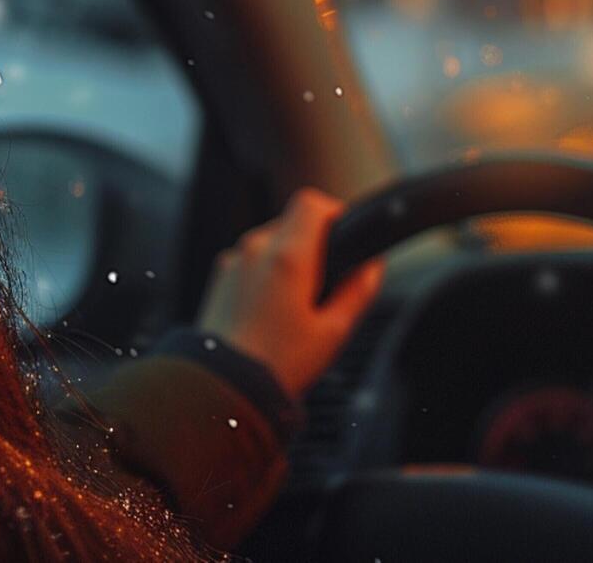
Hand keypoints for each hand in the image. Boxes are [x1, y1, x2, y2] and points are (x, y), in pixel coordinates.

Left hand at [194, 187, 385, 400]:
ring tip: (297, 306)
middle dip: (314, 244)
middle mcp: (255, 249)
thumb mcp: (333, 332)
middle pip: (292, 222)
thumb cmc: (276, 365)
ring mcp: (233, 262)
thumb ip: (358, 292)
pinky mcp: (220, 278)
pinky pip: (251, 261)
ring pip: (271, 241)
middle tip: (326, 283)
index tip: (345, 235)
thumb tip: (372, 268)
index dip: (334, 212)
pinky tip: (272, 311)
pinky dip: (266, 274)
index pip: (312, 203)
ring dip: (289, 259)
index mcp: (288, 256)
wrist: (222, 388)